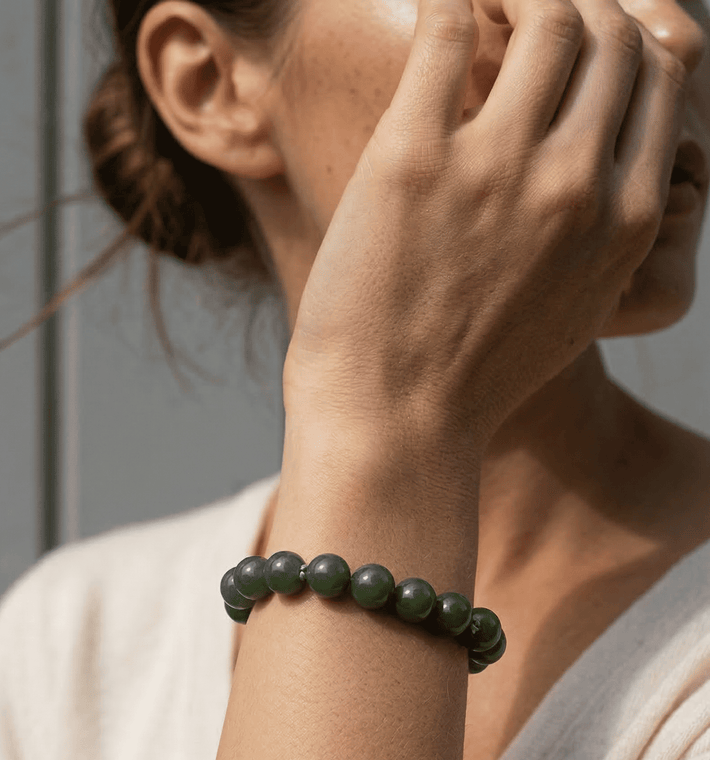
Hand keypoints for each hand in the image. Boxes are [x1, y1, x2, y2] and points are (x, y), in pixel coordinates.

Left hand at [283, 0, 687, 453]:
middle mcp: (578, 183)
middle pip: (612, 36)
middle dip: (580, 6)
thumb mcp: (574, 309)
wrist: (394, 426)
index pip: (657, 81)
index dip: (621, 46)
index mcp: (626, 221)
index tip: (577, 48)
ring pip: (550, 14)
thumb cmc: (473, 376)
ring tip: (483, 7)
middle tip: (526, 14)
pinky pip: (447, 27)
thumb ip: (603, 234)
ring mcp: (498, 168)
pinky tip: (436, 6)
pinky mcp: (413, 160)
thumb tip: (604, 174)